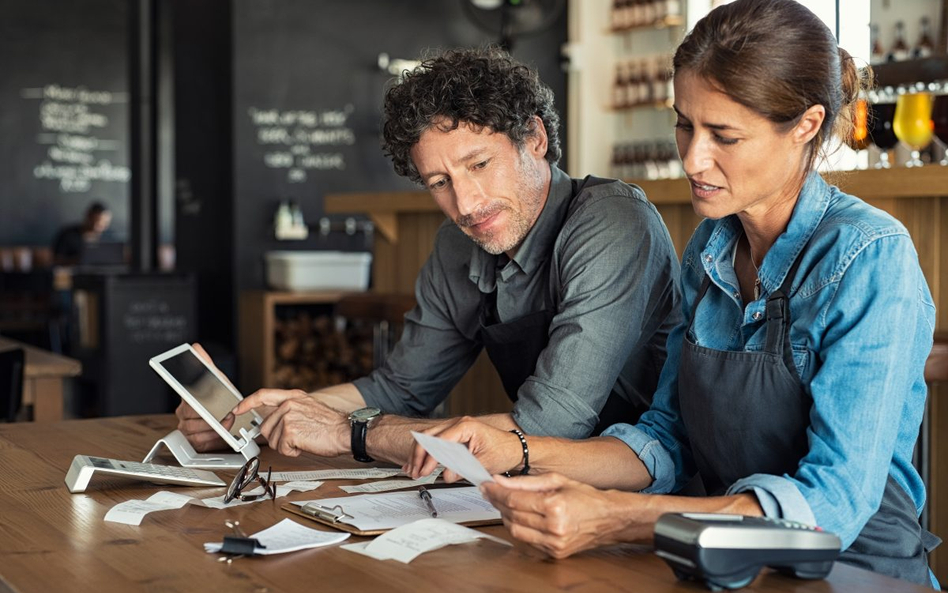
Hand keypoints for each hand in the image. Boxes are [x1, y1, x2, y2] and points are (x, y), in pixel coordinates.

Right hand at [174, 343, 236, 451]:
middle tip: (225, 413)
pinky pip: (198, 441)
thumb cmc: (221, 397)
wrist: (230, 416)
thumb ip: (205, 364)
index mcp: (186, 396)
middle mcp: (183, 412)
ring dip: (213, 427)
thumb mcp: (216, 378)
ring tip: (226, 422)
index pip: (184, 397)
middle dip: (210, 415)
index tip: (199, 404)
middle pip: (191, 415)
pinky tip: (220, 432)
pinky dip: (212, 437)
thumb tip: (195, 347)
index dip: (193, 401)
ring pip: (194, 429)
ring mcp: (186, 427)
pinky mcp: (192, 440)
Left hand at [232, 389, 348, 456]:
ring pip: (273, 440)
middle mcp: (289, 404)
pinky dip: (293, 452)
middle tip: (296, 437)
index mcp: (293, 396)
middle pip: (266, 426)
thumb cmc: (331, 425)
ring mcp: (288, 417)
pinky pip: (282, 449)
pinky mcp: (289, 431)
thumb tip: (272, 421)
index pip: (263, 395)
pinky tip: (305, 444)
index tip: (237, 409)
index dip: (247, 403)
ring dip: (287, 445)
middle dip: (278, 438)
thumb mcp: (308, 408)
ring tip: (305, 439)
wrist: (346, 432)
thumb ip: (289, 410)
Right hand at [404, 416, 522, 480]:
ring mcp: (455, 428)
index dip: (429, 458)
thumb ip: (463, 468)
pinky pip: (434, 441)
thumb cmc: (504, 451)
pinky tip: (417, 463)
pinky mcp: (455, 435)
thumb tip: (446, 475)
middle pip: (428, 436)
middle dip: (418, 455)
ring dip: (419, 454)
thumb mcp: (484, 463)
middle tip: (415, 472)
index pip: (440, 441)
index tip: (425, 471)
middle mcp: (458, 423)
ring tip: (413, 470)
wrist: (515, 448)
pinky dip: (425, 452)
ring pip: (428, 438)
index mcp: (465, 426)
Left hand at [481, 473, 644, 557]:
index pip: (514, 499)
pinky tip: (518, 517)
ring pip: (515, 530)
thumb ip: (525, 481)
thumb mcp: (556, 480)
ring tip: (504, 503)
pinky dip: (519, 528)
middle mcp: (554, 527)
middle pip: (512, 515)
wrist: (608, 519)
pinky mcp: (554, 553)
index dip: (496, 492)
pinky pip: (526, 541)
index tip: (486, 485)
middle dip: (497, 502)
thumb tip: (500, 480)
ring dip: (505, 516)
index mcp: (555, 506)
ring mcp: (554, 543)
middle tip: (490, 492)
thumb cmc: (585, 496)